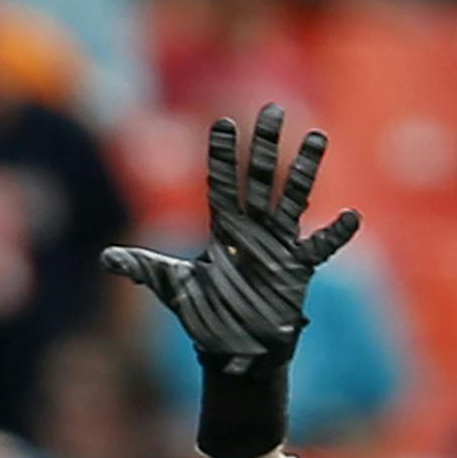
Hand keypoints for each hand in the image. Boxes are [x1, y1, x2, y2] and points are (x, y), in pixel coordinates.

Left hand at [102, 102, 360, 376]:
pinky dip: (335, 234)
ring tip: (317, 137)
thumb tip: (106, 259)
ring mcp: (278, 245)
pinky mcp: (297, 269)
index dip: (221, 155)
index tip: (222, 123)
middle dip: (266, 145)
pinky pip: (320, 247)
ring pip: (293, 199)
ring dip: (305, 170)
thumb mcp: (173, 287)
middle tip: (273, 109)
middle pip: (261, 179)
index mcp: (224, 230)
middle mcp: (252, 230)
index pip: (221, 184)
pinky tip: (350, 217)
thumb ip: (144, 268)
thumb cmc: (206, 314)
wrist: (232, 348)